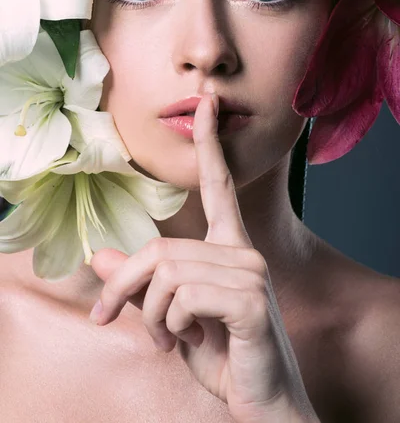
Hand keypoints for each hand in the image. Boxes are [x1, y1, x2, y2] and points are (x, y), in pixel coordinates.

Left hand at [89, 93, 313, 422]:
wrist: (262, 402)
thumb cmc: (223, 357)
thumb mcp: (170, 317)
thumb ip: (141, 285)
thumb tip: (102, 257)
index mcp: (230, 247)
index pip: (219, 185)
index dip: (210, 144)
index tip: (207, 105)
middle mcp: (243, 251)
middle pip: (160, 249)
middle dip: (124, 289)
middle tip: (112, 319)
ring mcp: (250, 273)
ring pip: (165, 274)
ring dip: (149, 316)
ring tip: (166, 338)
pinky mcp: (250, 301)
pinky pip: (182, 297)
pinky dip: (169, 326)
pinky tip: (189, 343)